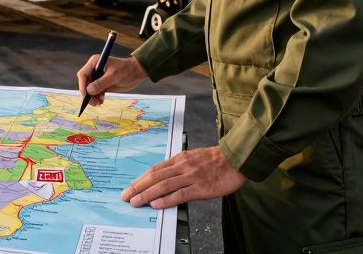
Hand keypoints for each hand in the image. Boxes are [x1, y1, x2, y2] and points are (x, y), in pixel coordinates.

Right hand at [76, 56, 146, 107]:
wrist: (137, 72)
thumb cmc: (127, 70)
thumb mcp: (114, 76)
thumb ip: (101, 83)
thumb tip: (89, 90)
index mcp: (95, 62)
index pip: (83, 74)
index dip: (82, 85)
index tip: (86, 95)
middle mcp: (94, 69)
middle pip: (85, 83)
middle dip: (88, 93)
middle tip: (93, 103)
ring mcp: (98, 77)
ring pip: (89, 89)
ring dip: (92, 97)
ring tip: (98, 103)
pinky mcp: (102, 83)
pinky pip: (95, 92)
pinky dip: (97, 97)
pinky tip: (101, 101)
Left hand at [122, 146, 245, 208]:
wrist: (236, 160)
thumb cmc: (216, 160)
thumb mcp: (193, 158)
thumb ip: (179, 167)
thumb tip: (164, 180)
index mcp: (180, 159)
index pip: (155, 169)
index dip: (140, 179)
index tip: (131, 187)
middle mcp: (182, 166)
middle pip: (155, 177)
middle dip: (138, 187)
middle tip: (126, 196)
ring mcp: (191, 177)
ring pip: (164, 186)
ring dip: (147, 195)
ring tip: (136, 202)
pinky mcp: (200, 188)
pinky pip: (180, 194)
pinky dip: (166, 199)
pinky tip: (156, 204)